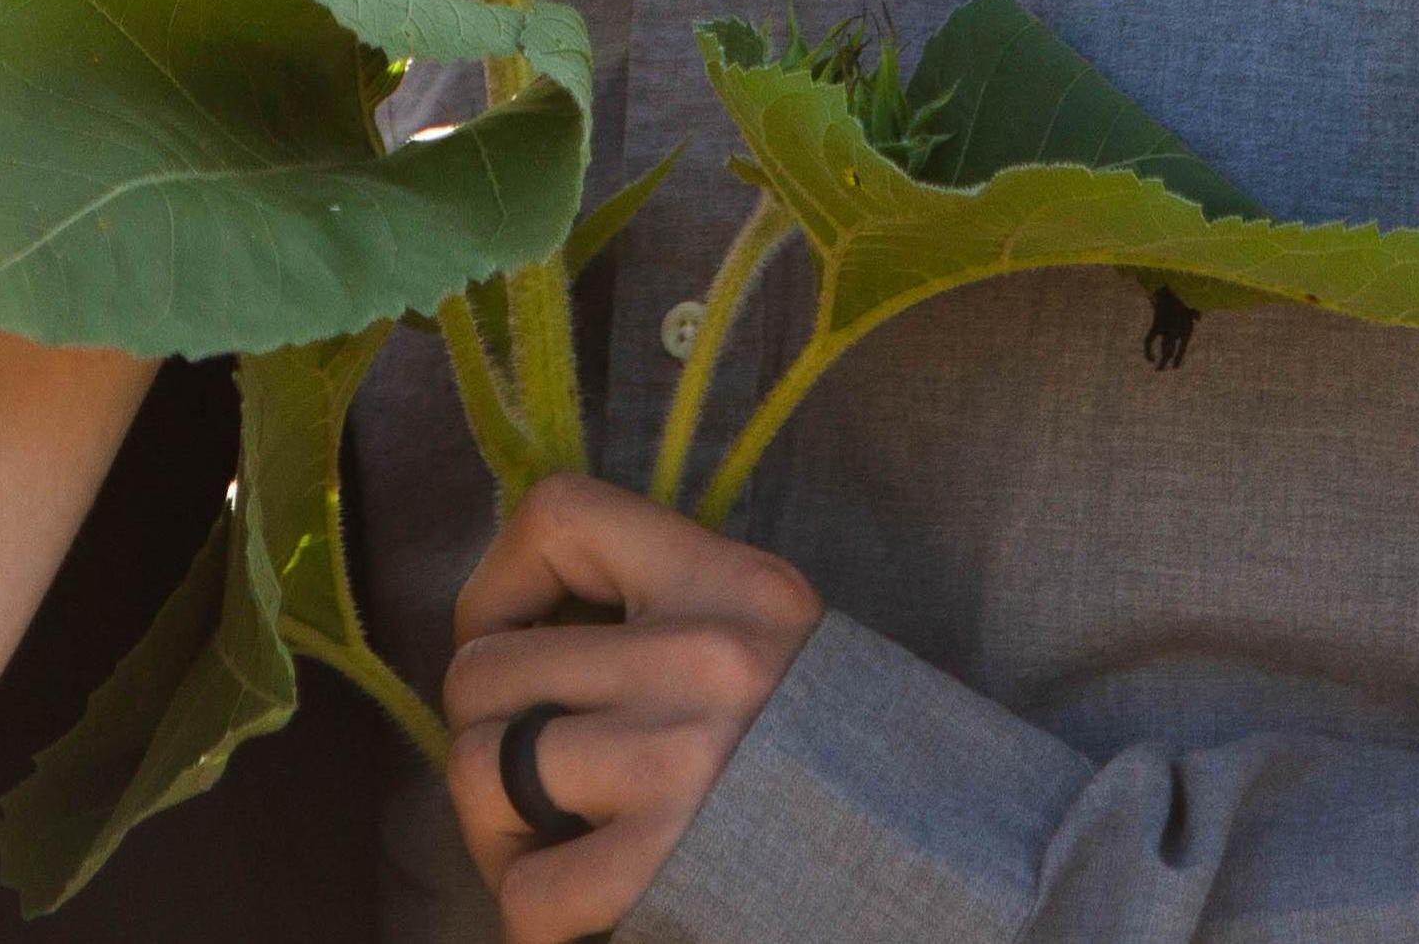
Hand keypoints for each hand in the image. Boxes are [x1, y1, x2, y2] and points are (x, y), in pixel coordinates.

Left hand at [443, 476, 823, 943]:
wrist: (938, 876)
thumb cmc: (827, 760)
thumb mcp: (766, 641)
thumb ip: (664, 613)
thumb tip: (514, 630)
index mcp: (732, 581)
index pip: (561, 514)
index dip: (498, 581)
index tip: (512, 639)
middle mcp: (703, 658)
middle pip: (486, 665)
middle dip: (483, 728)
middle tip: (524, 774)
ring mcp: (679, 764)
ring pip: (480, 767)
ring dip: (489, 821)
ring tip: (535, 843)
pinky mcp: (666, 868)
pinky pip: (527, 890)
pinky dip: (528, 910)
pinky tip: (568, 909)